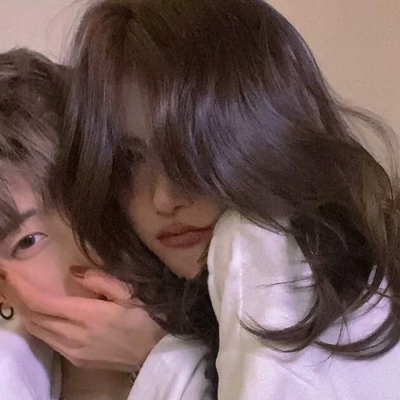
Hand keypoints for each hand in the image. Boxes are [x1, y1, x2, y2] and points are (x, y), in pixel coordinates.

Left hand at [0, 267, 165, 370]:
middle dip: (16, 294)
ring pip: (37, 329)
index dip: (21, 286)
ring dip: (24, 309)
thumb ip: (100, 280)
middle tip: (8, 276)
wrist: (157, 354)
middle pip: (33, 316)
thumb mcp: (130, 293)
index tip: (8, 269)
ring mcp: (72, 351)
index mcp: (88, 316)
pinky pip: (47, 339)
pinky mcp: (76, 360)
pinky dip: (37, 322)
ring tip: (18, 291)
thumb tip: (73, 272)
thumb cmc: (148, 319)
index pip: (42, 301)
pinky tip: (39, 312)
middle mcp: (73, 336)